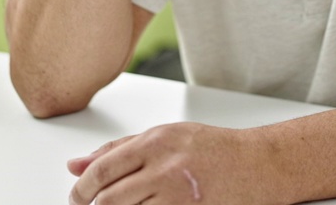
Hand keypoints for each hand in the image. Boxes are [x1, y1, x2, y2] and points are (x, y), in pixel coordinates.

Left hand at [66, 123, 267, 204]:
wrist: (258, 165)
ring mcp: (179, 196)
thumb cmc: (214, 149)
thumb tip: (77, 164)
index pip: (103, 169)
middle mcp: (166, 167)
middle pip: (109, 199)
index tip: (77, 196)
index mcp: (156, 142)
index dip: (81, 188)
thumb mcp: (165, 137)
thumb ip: (119, 149)